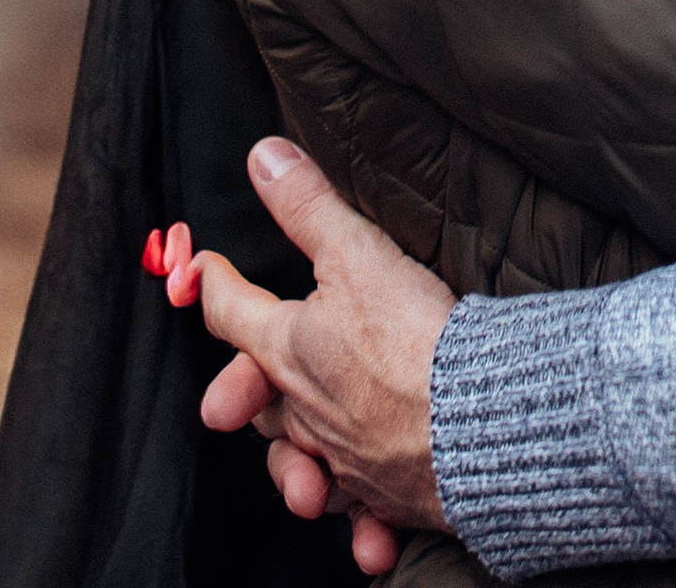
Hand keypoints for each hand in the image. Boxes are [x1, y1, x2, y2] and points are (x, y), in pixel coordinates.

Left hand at [187, 137, 454, 559]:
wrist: (474, 422)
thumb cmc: (414, 338)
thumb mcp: (359, 254)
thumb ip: (309, 206)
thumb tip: (262, 156)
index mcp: (289, 351)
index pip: (233, 311)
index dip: (214, 283)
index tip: (200, 268)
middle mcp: (305, 411)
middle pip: (258, 402)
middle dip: (243, 392)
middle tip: (233, 388)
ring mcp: (341, 459)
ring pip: (298, 461)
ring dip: (292, 462)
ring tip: (297, 462)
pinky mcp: (384, 493)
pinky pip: (359, 509)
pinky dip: (358, 516)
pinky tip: (365, 519)